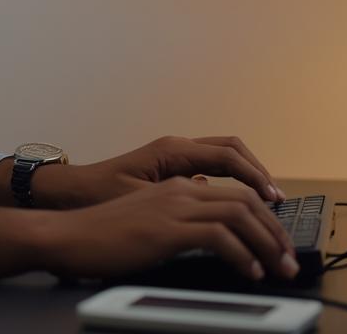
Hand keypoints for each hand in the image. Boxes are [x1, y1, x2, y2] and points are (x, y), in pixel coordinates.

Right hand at [38, 178, 298, 280]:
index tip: (278, 241)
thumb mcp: (149, 220)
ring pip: (239, 213)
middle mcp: (180, 188)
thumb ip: (178, 219)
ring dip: (266, 242)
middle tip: (288, 258)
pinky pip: (218, 236)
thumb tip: (209, 232)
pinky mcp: (165, 228)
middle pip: (246, 199)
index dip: (264, 216)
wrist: (66, 235)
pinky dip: (241, 254)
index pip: (237, 191)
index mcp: (178, 185)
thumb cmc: (102, 235)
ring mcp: (173, 206)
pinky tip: (249, 271)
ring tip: (278, 267)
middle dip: (274, 230)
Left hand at [58, 135, 283, 207]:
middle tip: (275, 198)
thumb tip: (208, 190)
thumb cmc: (97, 194)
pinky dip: (232, 177)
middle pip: (231, 148)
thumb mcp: (138, 198)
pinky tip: (238, 200)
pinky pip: (211, 165)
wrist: (71, 191)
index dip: (253, 177)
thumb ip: (174, 193)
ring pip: (223, 154)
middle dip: (257, 171)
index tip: (272, 198)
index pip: (226, 157)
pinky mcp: (172, 166)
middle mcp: (176, 147)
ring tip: (265, 198)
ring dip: (247, 173)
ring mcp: (174, 154)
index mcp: (171, 150)